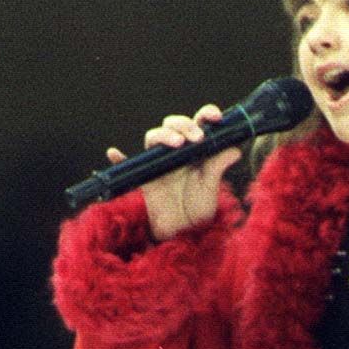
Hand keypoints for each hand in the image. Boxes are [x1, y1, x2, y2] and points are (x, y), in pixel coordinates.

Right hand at [107, 104, 243, 240]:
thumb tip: (235, 149)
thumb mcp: (212, 188)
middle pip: (173, 124)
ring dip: (164, 135)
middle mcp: (177, 151)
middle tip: (197, 138)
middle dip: (184, 125)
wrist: (184, 233)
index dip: (206, 114)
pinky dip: (120, 158)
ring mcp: (159, 162)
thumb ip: (218, 167)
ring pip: (154, 137)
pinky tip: (114, 153)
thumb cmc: (198, 209)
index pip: (198, 123)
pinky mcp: (145, 177)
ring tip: (177, 144)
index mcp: (196, 150)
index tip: (215, 117)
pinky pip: (128, 164)